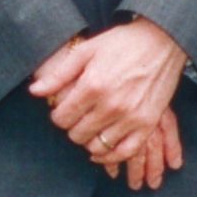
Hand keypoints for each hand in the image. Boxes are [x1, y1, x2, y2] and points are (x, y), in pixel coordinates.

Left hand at [32, 20, 188, 189]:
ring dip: (89, 141)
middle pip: (77, 134)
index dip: (58, 116)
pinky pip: (125, 152)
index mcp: (92, 85)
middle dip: (72, 128)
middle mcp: (111, 105)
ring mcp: (131, 116)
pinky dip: (111, 156)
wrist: (162, 41)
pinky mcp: (148, 123)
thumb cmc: (122, 43)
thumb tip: (34, 91)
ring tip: (90, 129)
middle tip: (78, 118)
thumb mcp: (86, 51)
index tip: (64, 109)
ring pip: (98, 146)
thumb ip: (59, 74)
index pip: (62, 118)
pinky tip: (103, 150)